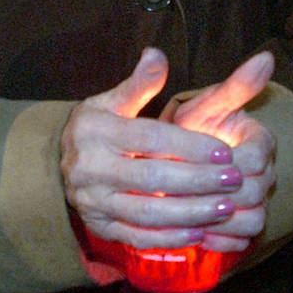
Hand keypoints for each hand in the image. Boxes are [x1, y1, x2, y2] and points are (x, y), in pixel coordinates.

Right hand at [61, 48, 249, 250]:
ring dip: (191, 212)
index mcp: (95, 129)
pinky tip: (200, 232)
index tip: (224, 152)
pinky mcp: (100, 226)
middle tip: (234, 180)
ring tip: (226, 207)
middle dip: (198, 179)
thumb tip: (157, 54)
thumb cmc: (96, 128)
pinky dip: (170, 237)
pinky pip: (139, 237)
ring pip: (148, 211)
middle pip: (152, 176)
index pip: (150, 138)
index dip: (190, 145)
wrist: (58, 164)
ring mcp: (93, 200)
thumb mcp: (111, 101)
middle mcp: (90, 166)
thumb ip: (139, 82)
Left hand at [165, 51, 276, 251]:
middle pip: (254, 194)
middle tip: (181, 194)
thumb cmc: (194, 127)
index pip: (254, 159)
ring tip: (185, 216)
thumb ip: (235, 86)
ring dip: (220, 222)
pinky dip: (221, 240)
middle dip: (218, 194)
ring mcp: (257, 202)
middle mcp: (265, 174)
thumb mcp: (207, 104)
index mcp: (260, 142)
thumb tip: (266, 57)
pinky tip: (195, 234)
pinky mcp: (244, 226)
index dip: (224, 163)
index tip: (190, 162)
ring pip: (252, 221)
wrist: (183, 154)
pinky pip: (242, 241)